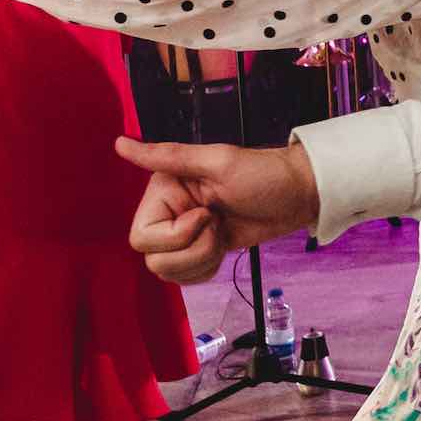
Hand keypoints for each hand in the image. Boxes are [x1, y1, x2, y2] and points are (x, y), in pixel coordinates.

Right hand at [116, 136, 319, 282]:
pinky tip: (223, 247)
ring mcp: (185, 234)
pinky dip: (206, 269)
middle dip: (192, 251)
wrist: (299, 196)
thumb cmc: (264, 174)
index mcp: (163, 189)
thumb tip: (121, 143)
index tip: (206, 215)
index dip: (175, 235)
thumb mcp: (218, 162)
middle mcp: (168, 211)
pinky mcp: (201, 249)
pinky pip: (186, 277)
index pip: (141, 237)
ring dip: (202, 260)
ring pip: (168, 272)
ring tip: (223, 234)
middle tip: (218, 225)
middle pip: (153, 259)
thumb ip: (168, 156)